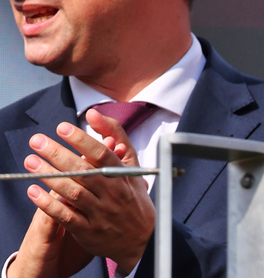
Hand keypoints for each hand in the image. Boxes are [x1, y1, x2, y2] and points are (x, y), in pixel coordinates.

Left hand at [22, 111, 154, 275]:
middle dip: (58, 154)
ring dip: (49, 176)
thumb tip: (95, 115)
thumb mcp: (133, 169)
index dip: (82, 140)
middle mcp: (113, 193)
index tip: (62, 128)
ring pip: (73, 192)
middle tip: (37, 141)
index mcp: (123, 176)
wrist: (143, 239)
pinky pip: (66, 216)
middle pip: (83, 171)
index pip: (102, 154)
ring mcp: (100, 213)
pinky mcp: (88, 231)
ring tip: (30, 162)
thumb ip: (116, 140)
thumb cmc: (133, 199)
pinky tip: (33, 192)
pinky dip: (48, 204)